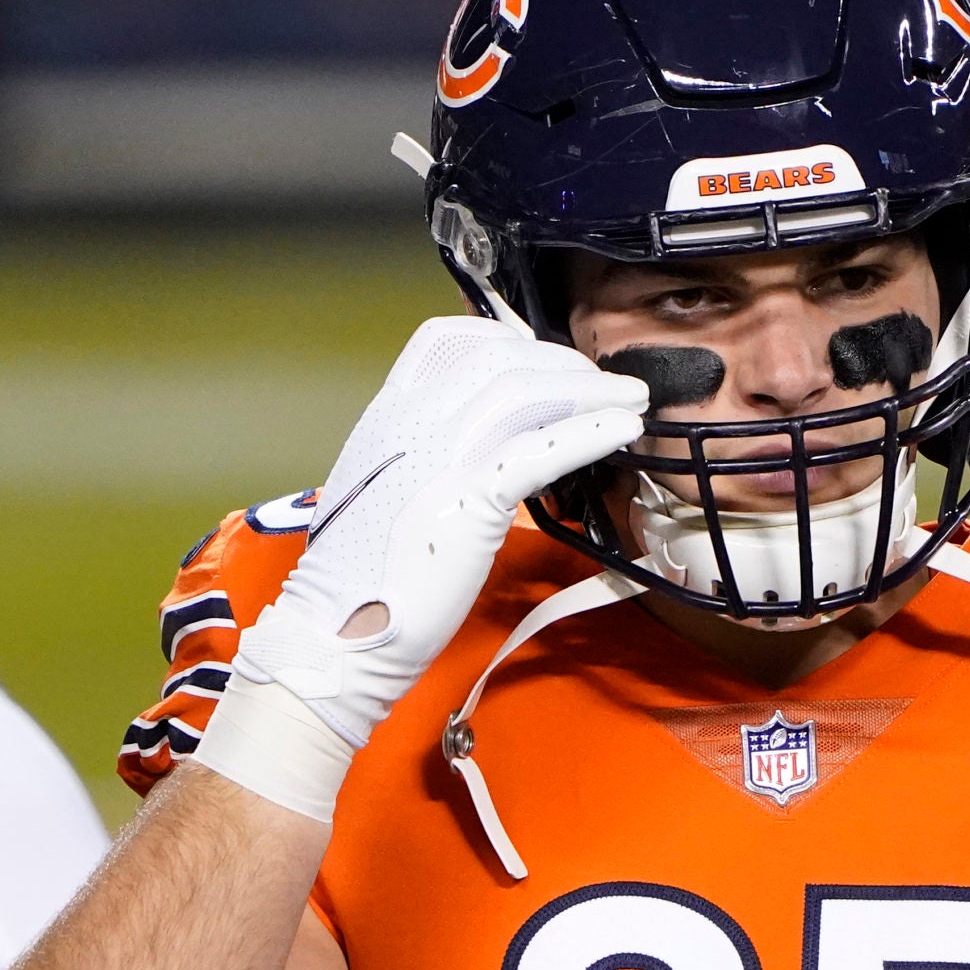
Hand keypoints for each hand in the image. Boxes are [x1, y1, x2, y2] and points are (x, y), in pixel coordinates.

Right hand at [197, 318, 645, 817]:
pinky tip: (623, 432)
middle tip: (607, 384)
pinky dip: (589, 434)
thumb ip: (428, 456)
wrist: (338, 631)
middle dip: (565, 364)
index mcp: (388, 414)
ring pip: (525, 392)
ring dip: (591, 392)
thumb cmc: (367, 576)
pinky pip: (539, 448)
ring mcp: (437, 454)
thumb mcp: (389, 490)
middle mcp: (410, 420)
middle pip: (502, 358)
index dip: (510, 340)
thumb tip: (481, 450)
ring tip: (632, 402)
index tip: (550, 360)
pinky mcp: (467, 498)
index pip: (449, 339)